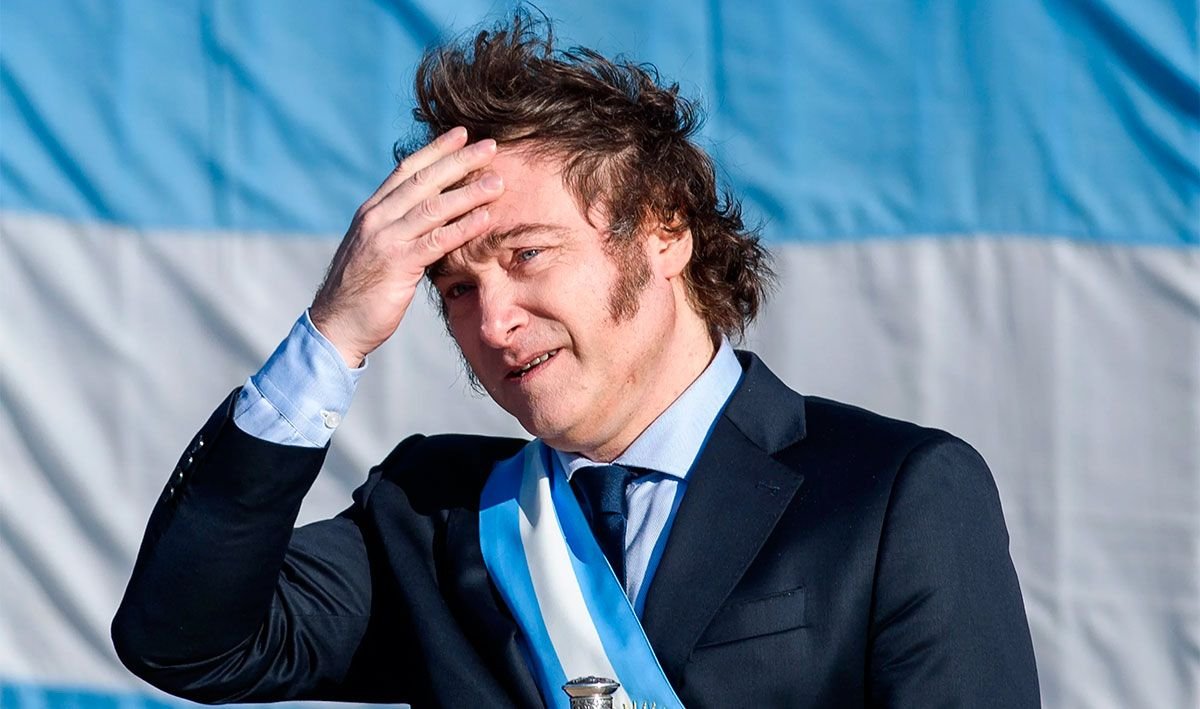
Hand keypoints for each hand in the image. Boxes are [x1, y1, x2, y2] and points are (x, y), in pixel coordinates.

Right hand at [310, 128, 503, 366]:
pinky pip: (435, 241)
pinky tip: (485, 219)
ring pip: (432, 207)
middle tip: (490, 146)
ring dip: (468, 192)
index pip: (407, 170)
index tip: (462, 134)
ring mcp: (385, 239)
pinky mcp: (396, 265)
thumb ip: (397, 227)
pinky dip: (462, 228)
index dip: (436, 149)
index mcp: (373, 211)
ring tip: (498, 182)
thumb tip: (427, 214)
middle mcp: (377, 218)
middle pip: (424, 180)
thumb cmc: (361, 290)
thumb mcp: (377, 248)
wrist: (336, 324)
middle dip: (459, 160)